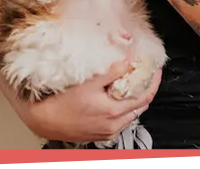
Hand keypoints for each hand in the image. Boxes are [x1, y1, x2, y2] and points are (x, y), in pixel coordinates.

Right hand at [20, 58, 161, 144]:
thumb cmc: (61, 101)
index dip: (153, 82)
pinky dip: (123, 110)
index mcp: (113, 111)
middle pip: (140, 107)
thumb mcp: (88, 82)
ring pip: (131, 115)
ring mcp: (107, 132)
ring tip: (132, 85)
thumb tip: (129, 63)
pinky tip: (117, 99)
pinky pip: (120, 123)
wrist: (43, 120)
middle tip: (146, 75)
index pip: (145, 97)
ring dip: (134, 100)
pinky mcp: (100, 136)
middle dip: (145, 90)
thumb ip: (111, 72)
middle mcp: (113, 125)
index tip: (156, 70)